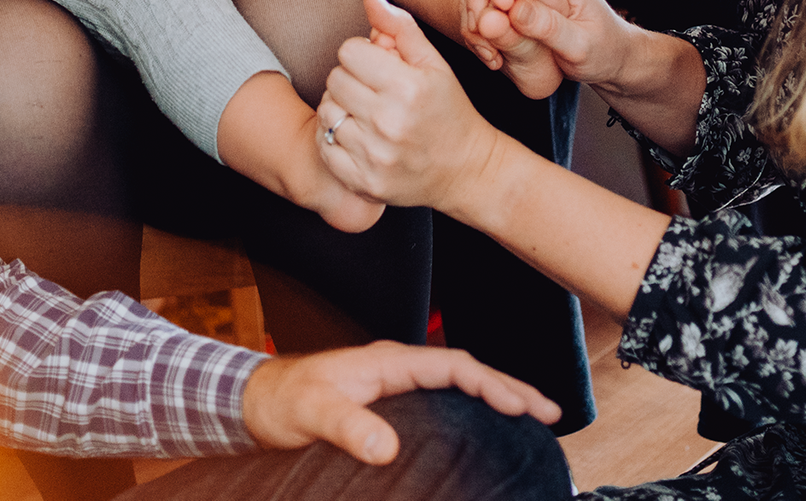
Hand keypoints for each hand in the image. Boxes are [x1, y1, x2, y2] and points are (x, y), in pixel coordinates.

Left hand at [241, 341, 558, 464]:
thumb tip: (385, 446)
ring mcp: (396, 383)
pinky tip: (487, 429)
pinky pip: (444, 399)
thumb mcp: (311, 413)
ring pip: (459, 385)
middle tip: (550, 413)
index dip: (491, 382)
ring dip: (496, 397)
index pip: (453, 365)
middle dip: (510, 387)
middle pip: (467, 371)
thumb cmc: (281, 401)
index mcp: (388, 359)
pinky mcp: (391, 402)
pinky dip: (473, 408)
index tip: (521, 406)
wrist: (255, 402)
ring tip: (534, 419)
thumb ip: (346, 426)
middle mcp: (398, 366)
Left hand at [317, 0, 508, 210]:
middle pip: (334, 79)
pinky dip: (335, 139)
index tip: (378, 67)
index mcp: (408, 87)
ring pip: (326, 112)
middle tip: (373, 91)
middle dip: (351, 79)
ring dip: (340, 108)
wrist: (466, 171)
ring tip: (365, 113)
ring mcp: (374, 155)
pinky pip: (325, 146)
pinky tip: (358, 136)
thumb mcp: (435, 64)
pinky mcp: (363, 181)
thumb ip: (400, 28)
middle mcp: (389, 122)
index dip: (363, 54)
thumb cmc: (450, 112)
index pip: (350, 51)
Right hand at [462, 0, 636, 88]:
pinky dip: (486, 26)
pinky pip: (494, 2)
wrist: (614, 55)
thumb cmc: (604, 51)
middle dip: (477, 10)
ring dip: (479, 21)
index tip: (480, 28)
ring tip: (491, 57)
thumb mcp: (580, 46)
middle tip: (485, 50)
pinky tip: (495, 52)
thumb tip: (514, 9)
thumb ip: (548, 27)